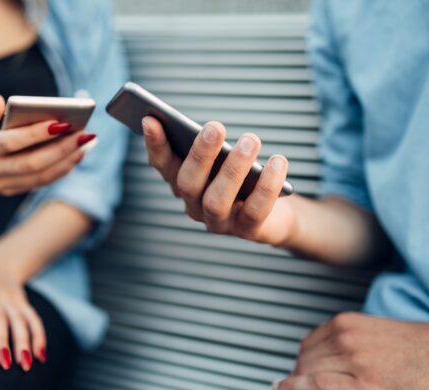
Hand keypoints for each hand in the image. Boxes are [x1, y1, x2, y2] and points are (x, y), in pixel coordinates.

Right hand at [0, 95, 97, 195]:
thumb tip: (0, 101)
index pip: (11, 143)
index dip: (37, 134)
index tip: (62, 122)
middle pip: (32, 163)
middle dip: (61, 149)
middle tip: (84, 134)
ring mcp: (0, 185)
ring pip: (40, 176)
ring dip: (67, 161)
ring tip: (86, 143)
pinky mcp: (11, 190)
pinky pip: (40, 182)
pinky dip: (61, 169)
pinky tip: (76, 154)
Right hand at [142, 116, 297, 245]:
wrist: (274, 214)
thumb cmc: (243, 178)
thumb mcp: (225, 159)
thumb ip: (211, 147)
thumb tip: (209, 128)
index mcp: (183, 183)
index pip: (162, 165)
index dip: (155, 145)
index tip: (151, 119)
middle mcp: (194, 206)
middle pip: (187, 184)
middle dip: (200, 155)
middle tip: (215, 126)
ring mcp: (219, 222)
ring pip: (216, 201)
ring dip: (233, 169)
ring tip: (250, 140)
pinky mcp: (247, 230)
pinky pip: (255, 210)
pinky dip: (267, 185)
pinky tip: (277, 161)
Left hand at [274, 312, 428, 389]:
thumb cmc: (416, 345)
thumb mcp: (375, 329)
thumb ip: (348, 334)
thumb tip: (323, 344)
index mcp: (348, 323)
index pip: (309, 340)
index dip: (302, 356)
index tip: (300, 364)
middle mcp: (347, 339)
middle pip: (305, 356)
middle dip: (299, 370)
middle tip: (298, 380)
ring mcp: (354, 363)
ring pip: (308, 370)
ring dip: (298, 380)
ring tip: (293, 388)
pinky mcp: (364, 388)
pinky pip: (318, 385)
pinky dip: (295, 387)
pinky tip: (283, 389)